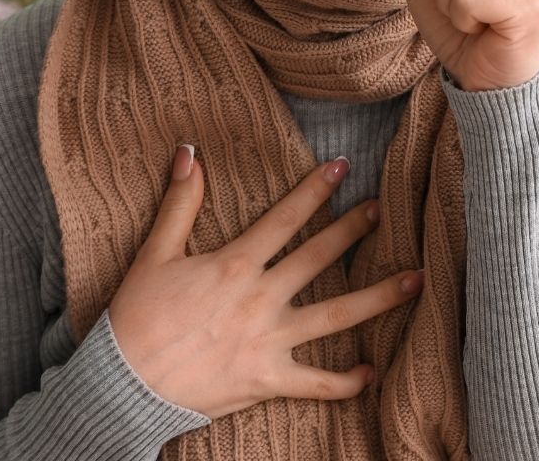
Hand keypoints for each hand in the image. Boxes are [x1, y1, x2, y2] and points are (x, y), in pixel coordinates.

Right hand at [108, 144, 424, 419]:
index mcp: (236, 265)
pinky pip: (317, 383)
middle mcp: (261, 299)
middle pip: (320, 257)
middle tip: (383, 209)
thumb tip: (188, 151)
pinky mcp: (269, 379)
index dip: (316, 189)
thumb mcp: (154, 255)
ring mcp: (270, 340)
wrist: (121, 387)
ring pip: (336, 315)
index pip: (286, 218)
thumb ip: (179, 203)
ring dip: (380, 297)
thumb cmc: (134, 320)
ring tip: (417, 280)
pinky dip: (347, 382)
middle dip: (354, 230)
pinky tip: (373, 373)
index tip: (343, 166)